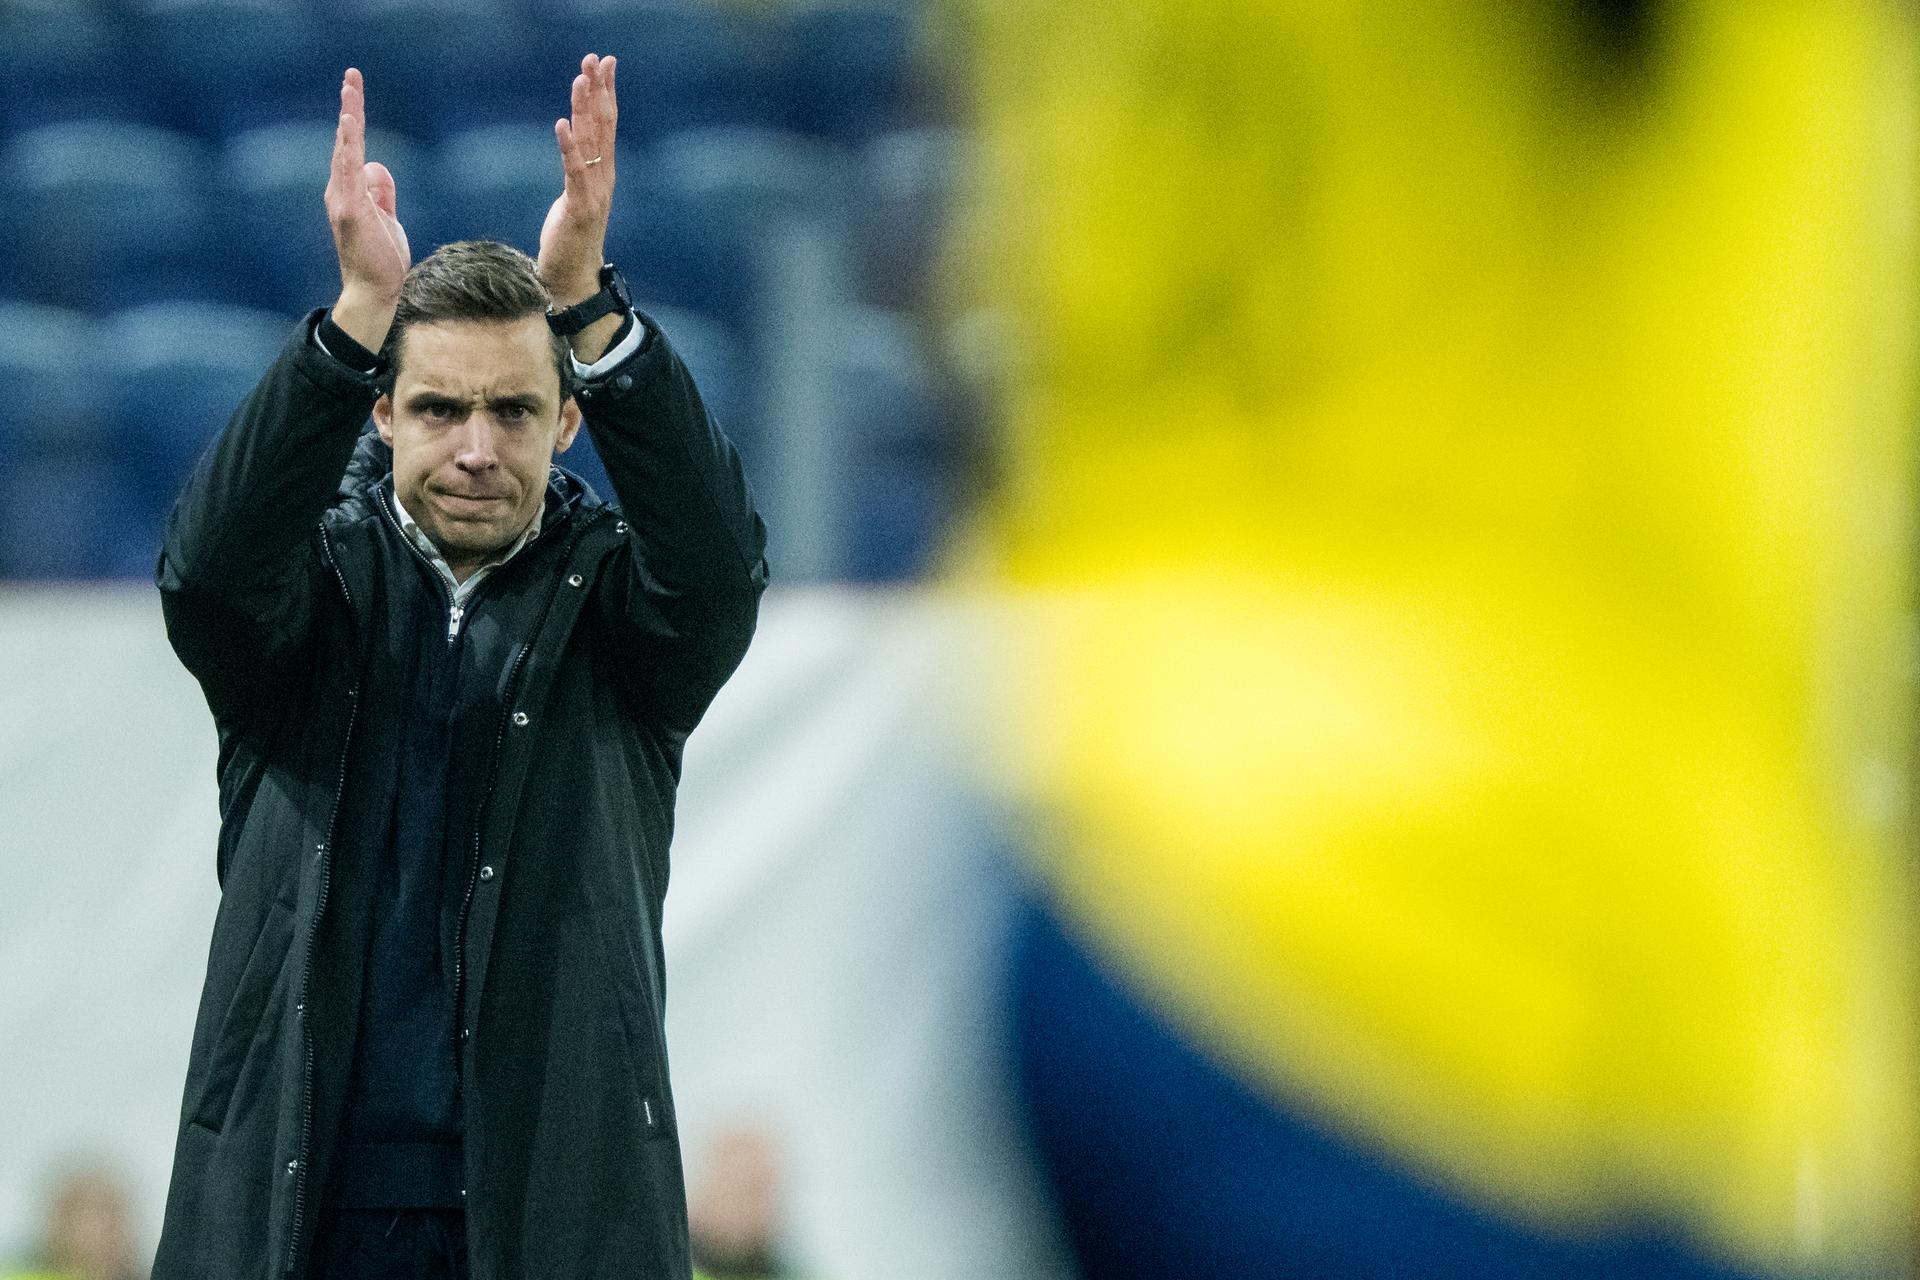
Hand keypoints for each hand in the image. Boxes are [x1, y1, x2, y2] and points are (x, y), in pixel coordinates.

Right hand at [325, 68, 409, 349]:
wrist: (376, 290)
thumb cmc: (380, 259)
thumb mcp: (386, 218)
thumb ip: (381, 192)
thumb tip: (376, 165)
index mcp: (349, 190)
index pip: (352, 146)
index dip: (354, 117)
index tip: (355, 87)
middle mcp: (340, 190)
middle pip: (345, 140)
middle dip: (349, 107)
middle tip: (352, 76)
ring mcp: (342, 200)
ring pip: (344, 151)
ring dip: (348, 120)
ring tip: (351, 90)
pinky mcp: (349, 212)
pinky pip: (348, 173)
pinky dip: (348, 149)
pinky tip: (350, 129)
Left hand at [539, 53, 617, 309]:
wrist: (574, 280)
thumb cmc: (571, 241)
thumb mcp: (575, 196)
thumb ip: (577, 169)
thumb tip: (572, 142)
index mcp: (603, 173)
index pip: (606, 125)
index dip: (606, 93)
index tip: (604, 63)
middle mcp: (604, 179)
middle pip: (604, 126)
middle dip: (599, 91)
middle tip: (596, 59)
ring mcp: (594, 194)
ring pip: (592, 144)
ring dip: (585, 110)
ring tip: (579, 80)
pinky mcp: (578, 208)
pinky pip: (574, 172)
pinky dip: (568, 147)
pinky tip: (561, 125)